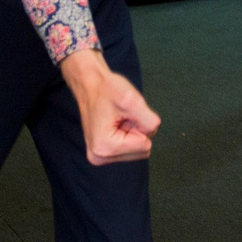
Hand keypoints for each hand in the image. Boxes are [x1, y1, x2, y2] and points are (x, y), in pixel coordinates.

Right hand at [62, 47, 160, 164]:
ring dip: (133, 131)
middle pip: (142, 151)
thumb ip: (149, 120)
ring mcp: (101, 156)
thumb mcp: (132, 100)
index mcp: (104, 147)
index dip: (141, 126)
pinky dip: (129, 134)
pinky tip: (116, 123)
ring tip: (118, 118)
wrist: (89, 84)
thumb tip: (153, 131)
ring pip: (138, 150)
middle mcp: (100, 157)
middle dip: (138, 130)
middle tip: (122, 116)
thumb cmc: (106, 90)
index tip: (125, 114)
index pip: (145, 145)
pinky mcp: (104, 153)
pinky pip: (131, 148)